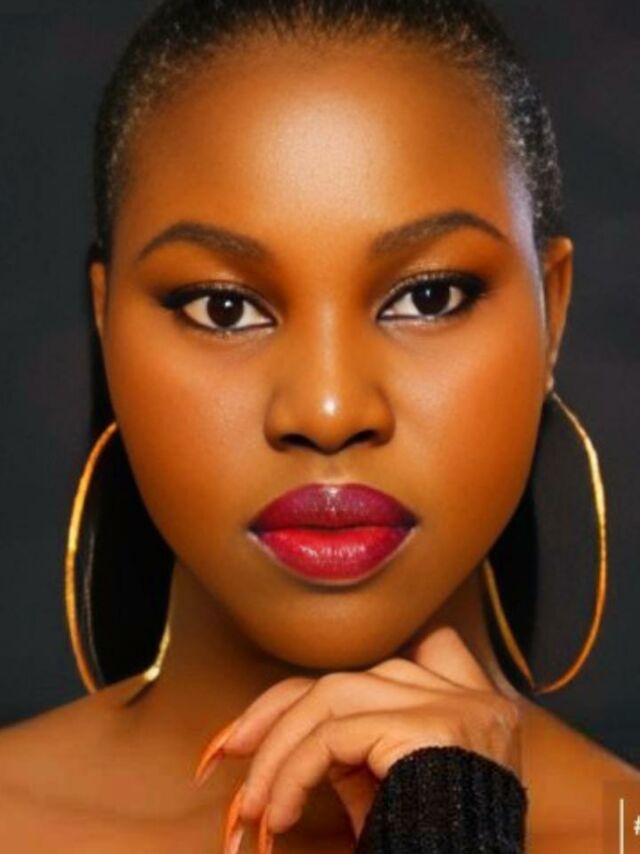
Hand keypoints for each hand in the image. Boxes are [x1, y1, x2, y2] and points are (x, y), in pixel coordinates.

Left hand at [194, 625, 522, 849]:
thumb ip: (352, 750)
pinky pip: (335, 736)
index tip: (265, 726)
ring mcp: (454, 706)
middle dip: (278, 713)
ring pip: (334, 694)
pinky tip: (279, 814)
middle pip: (347, 679)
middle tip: (228, 749)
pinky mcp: (432, 729)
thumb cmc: (429, 849)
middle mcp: (467, 695)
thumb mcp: (386, 793)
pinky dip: (293, 773)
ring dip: (279, 748)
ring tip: (254, 804)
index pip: (379, 668)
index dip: (316, 690)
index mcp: (466, 705)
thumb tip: (273, 735)